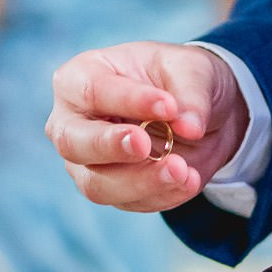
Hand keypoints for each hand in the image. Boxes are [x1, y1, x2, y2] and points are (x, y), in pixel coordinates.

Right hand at [47, 42, 249, 212]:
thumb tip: (189, 127)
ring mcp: (86, 161)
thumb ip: (191, 93)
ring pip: (96, 184)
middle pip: (72, 142)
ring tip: (181, 170)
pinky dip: (162, 194)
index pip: (91, 90)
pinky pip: (129, 202)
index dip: (128, 100)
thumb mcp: (193, 70)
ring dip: (141, 181)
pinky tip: (189, 181)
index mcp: (80, 77)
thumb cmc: (180, 80)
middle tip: (145, 144)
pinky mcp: (110, 190)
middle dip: (109, 146)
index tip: (169, 106)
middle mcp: (72, 122)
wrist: (199, 116)